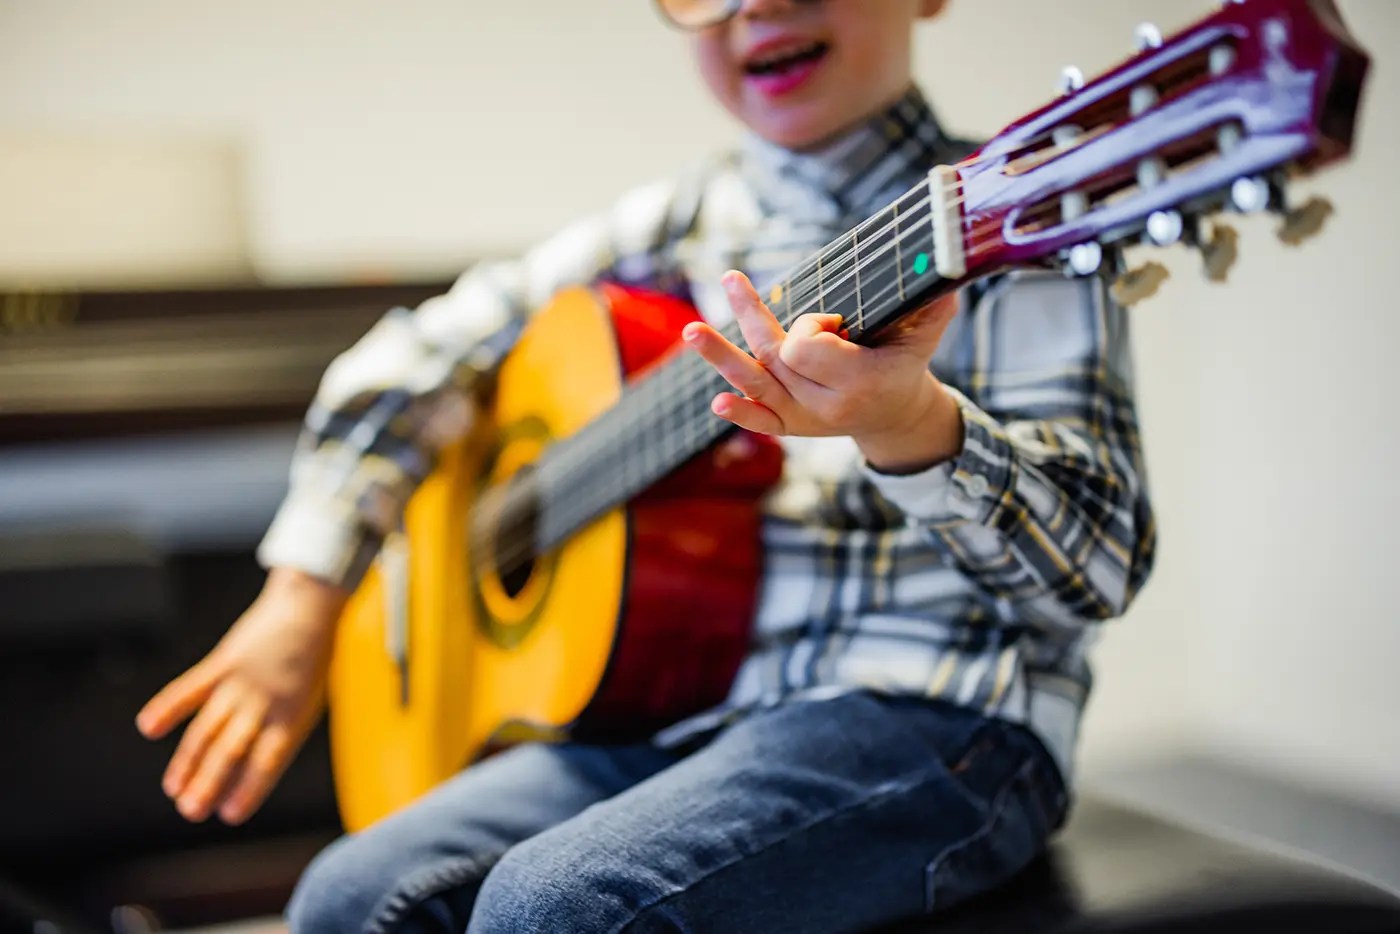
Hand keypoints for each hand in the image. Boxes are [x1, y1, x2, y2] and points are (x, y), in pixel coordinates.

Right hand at [136, 567, 346, 824]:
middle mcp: (267, 702)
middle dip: (209, 783)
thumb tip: (247, 778)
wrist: (311, 609)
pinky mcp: (223, 661)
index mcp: (293, 717)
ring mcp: (242, 681)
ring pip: (208, 728)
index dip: (248, 789)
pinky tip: (147, 727)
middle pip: (232, 749)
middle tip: (190, 811)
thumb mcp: (307, 705)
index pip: (268, 761)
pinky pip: (190, 687)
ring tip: (173, 788)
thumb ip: (279, 736)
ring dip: (188, 761)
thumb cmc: (312, 665)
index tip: (230, 815)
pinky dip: (167, 706)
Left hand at [683, 271, 964, 473]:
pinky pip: (760, 421)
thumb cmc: (904, 365)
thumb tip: (948, 275)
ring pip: (754, 383)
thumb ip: (931, 310)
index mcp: (858, 380)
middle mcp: (825, 403)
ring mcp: (803, 417)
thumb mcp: (923, 338)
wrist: (894, 418)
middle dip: (756, 317)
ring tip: (690, 331)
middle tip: (731, 278)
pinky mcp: (789, 426)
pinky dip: (740, 413)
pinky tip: (718, 403)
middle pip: (774, 356)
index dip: (810, 325)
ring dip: (720, 355)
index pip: (806, 346)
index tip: (832, 320)